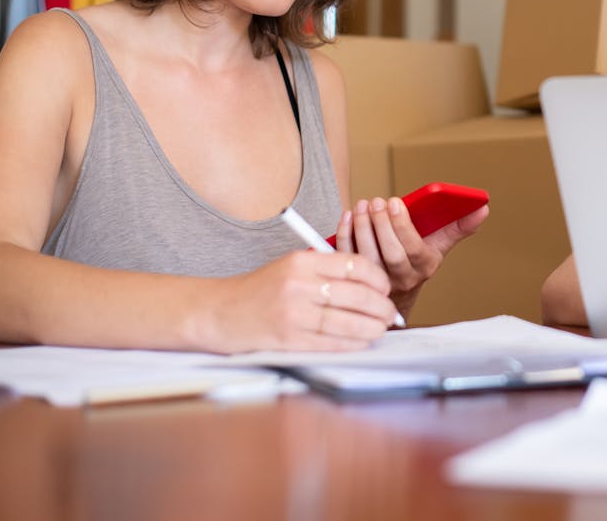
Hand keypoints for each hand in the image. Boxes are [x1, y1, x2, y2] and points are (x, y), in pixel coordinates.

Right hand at [208, 250, 397, 352]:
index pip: (354, 265)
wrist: (217, 311)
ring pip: (346, 322)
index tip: (385, 288)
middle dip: (380, 307)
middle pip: (356, 295)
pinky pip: (329, 342)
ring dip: (371, 328)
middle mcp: (298, 284)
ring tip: (381, 329)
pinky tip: (361, 343)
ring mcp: (292, 313)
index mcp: (302, 261)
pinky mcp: (287, 339)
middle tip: (389, 314)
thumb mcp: (289, 267)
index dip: (377, 279)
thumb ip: (324, 271)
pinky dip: (350, 344)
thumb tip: (368, 286)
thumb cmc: (258, 290)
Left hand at [342, 196, 488, 314]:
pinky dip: (345, 235)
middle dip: (381, 225)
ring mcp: (375, 281)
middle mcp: (400, 278)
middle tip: (377, 201)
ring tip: (363, 205)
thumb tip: (483, 208)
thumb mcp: (439, 245)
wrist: (395, 292)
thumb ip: (459, 227)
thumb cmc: (416, 260)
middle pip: (390, 254)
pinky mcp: (355, 278)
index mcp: (423, 267)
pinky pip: (347, 257)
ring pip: (366, 256)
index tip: (395, 201)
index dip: (402, 226)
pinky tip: (348, 216)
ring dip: (362, 228)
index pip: (412, 249)